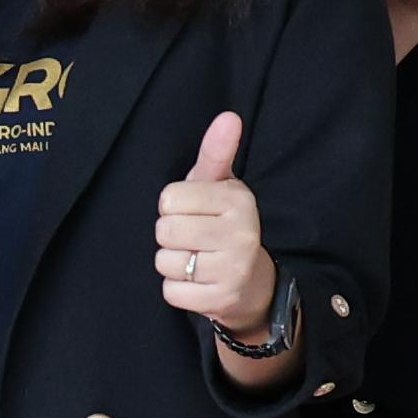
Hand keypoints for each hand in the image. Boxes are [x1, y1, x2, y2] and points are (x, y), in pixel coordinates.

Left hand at [153, 110, 276, 339]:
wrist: (252, 282)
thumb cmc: (224, 224)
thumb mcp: (220, 186)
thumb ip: (217, 151)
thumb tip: (229, 117)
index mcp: (238, 199)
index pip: (168, 199)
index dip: (174, 207)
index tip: (195, 212)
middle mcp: (242, 233)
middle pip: (164, 230)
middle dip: (172, 235)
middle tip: (195, 238)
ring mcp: (234, 269)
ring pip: (165, 261)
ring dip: (174, 263)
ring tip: (199, 260)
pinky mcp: (222, 300)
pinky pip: (171, 291)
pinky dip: (178, 289)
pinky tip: (199, 282)